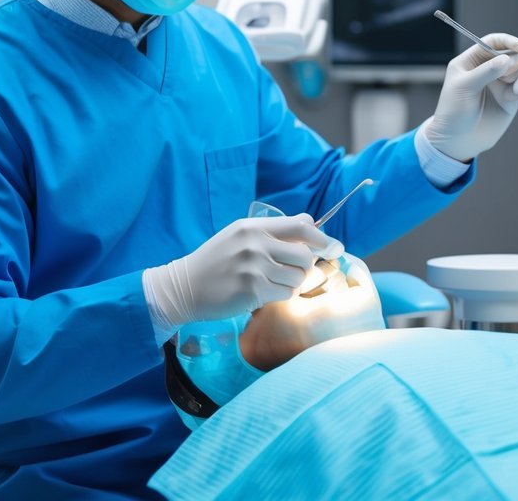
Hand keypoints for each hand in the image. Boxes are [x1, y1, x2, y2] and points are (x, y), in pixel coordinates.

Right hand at [145, 215, 343, 326]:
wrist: (184, 286)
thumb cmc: (216, 260)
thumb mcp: (240, 235)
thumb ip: (274, 229)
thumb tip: (310, 221)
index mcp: (253, 227)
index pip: (299, 226)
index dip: (321, 237)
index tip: (333, 246)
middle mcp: (255, 244)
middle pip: (304, 255)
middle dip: (305, 266)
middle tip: (292, 271)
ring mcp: (253, 268)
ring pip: (297, 278)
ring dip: (291, 284)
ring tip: (271, 282)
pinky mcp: (252, 291)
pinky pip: (284, 295)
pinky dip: (279, 296)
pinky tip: (261, 293)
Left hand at [425, 33, 517, 161]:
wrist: (458, 140)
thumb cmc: (453, 112)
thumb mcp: (465, 88)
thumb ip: (486, 71)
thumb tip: (507, 58)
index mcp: (471, 61)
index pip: (492, 42)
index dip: (507, 41)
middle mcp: (487, 69)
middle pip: (511, 54)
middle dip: (515, 63)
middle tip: (508, 77)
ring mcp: (499, 83)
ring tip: (514, 94)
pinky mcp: (509, 97)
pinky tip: (512, 103)